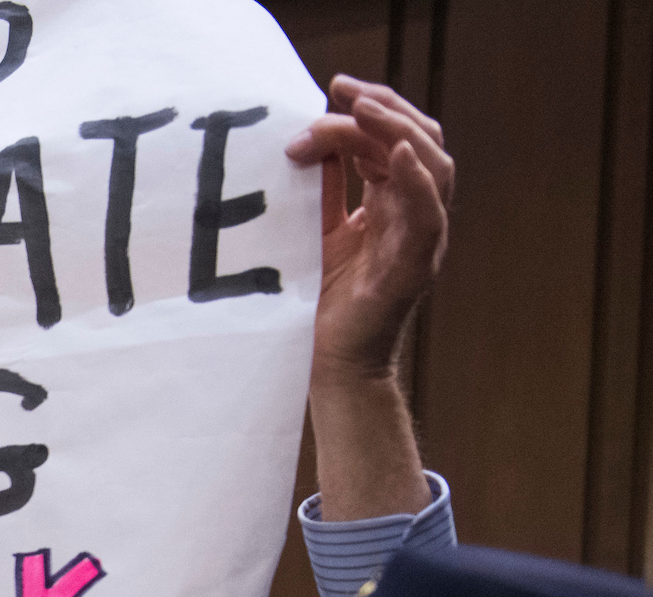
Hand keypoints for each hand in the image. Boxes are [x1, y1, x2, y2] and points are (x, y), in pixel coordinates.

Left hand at [287, 75, 453, 385]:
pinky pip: (429, 216)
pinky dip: (417, 181)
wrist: (327, 365)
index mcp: (392, 203)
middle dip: (385, 107)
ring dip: (400, 132)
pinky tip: (399, 155)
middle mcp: (414, 215)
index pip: (394, 138)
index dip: (370, 108)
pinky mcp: (414, 267)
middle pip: (419, 141)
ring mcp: (420, 240)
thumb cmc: (319, 305)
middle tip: (342, 88)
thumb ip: (320, 191)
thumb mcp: (314, 233)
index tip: (332, 88)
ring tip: (364, 110)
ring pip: (433, 167)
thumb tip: (306, 142)